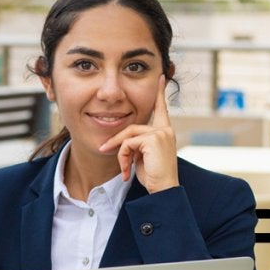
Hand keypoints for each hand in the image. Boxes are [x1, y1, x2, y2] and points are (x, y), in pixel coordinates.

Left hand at [98, 75, 179, 193]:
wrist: (163, 191)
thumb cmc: (153, 177)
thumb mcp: (142, 157)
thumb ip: (136, 144)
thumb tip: (122, 142)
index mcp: (165, 132)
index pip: (161, 109)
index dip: (160, 93)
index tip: (162, 78)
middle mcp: (165, 129)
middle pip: (131, 127)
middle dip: (116, 141)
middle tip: (103, 150)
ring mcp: (160, 133)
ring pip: (128, 135)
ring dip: (119, 153)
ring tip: (122, 169)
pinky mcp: (153, 139)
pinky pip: (127, 143)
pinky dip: (122, 157)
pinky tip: (126, 171)